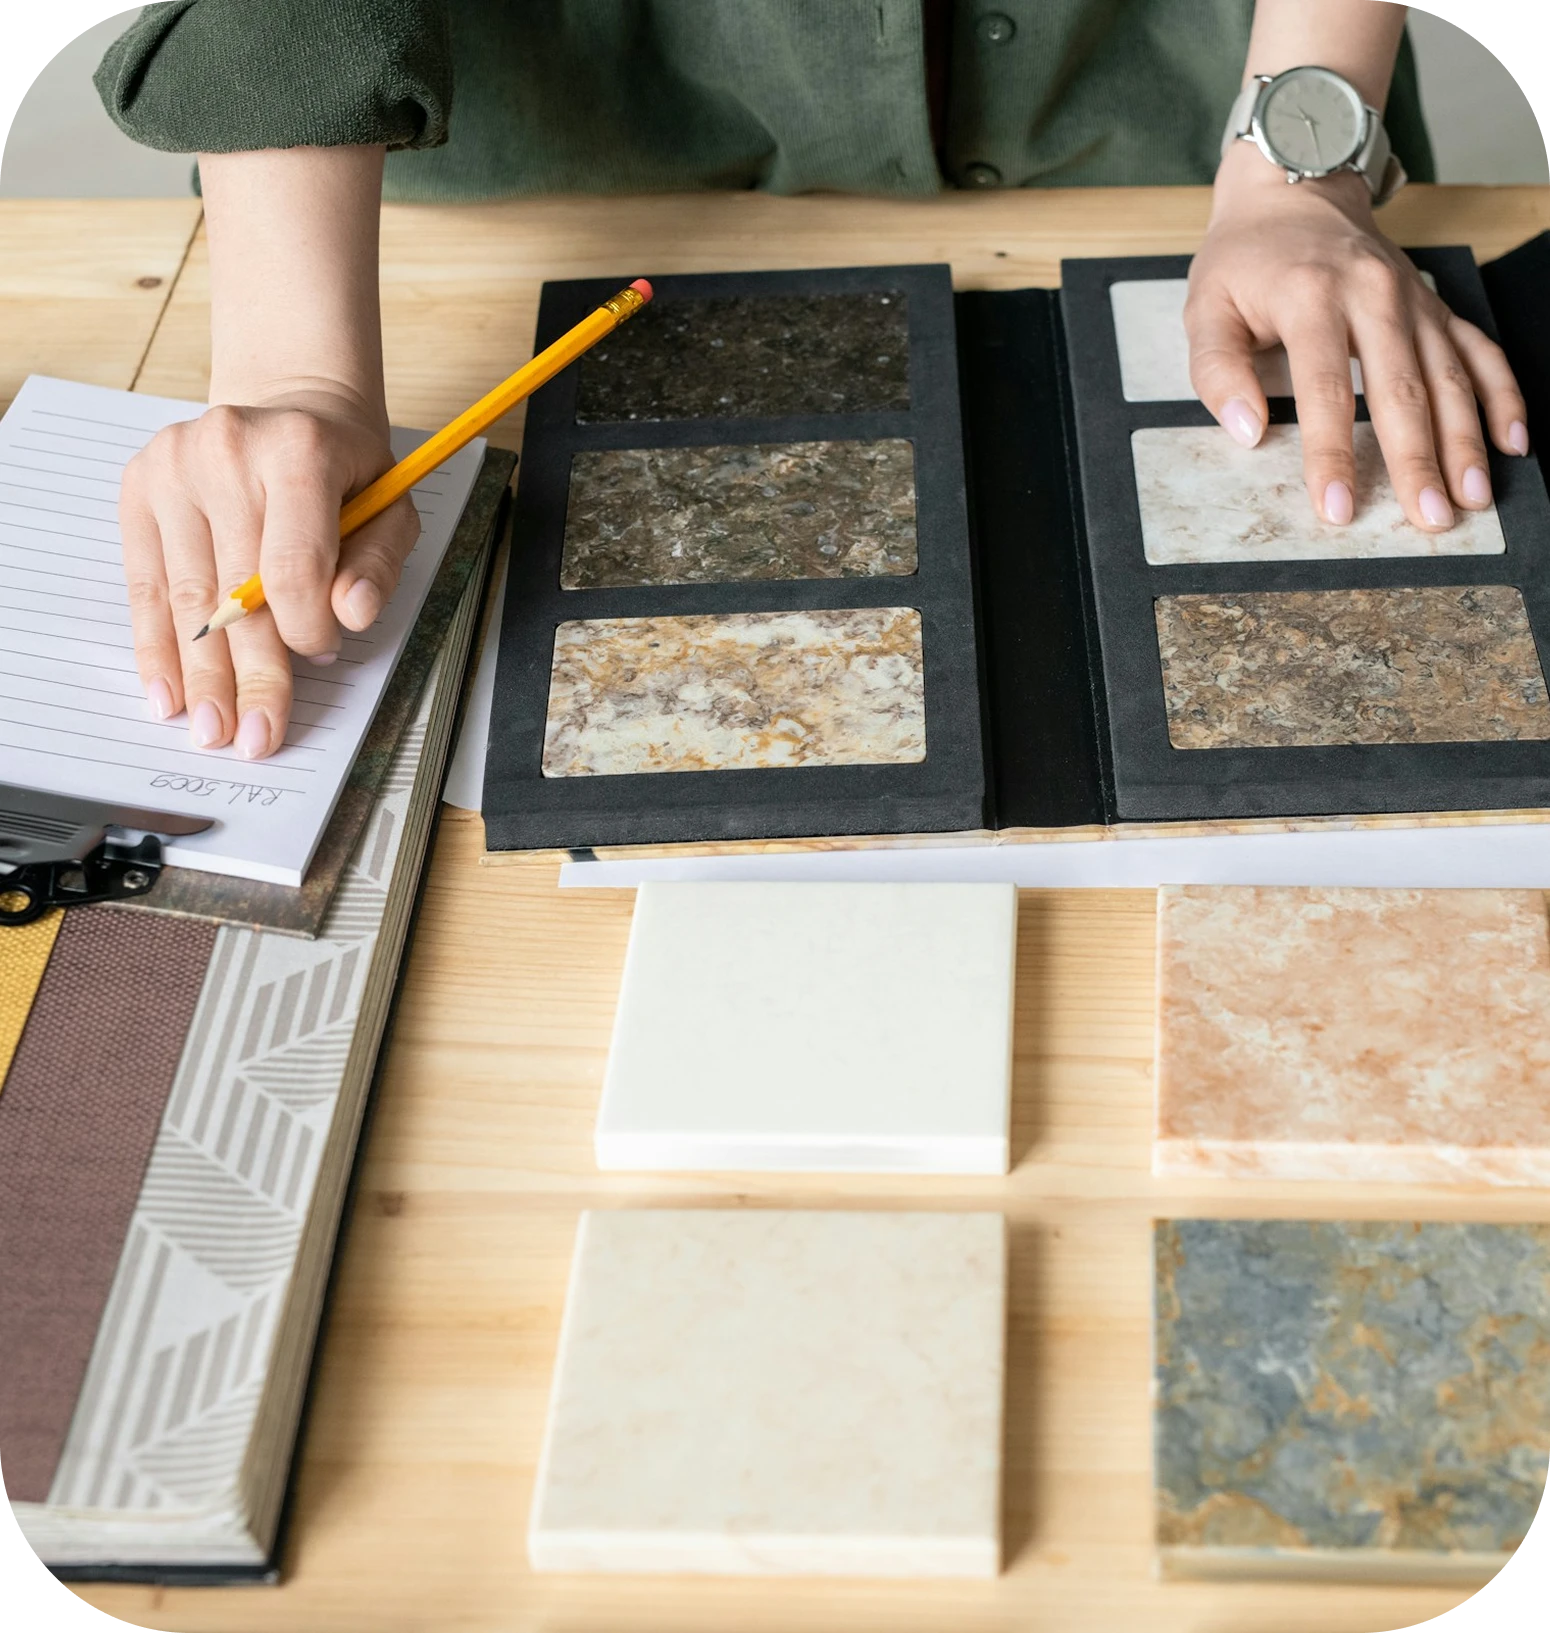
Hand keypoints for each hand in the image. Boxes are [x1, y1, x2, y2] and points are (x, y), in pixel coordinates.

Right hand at [119, 387, 418, 759]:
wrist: (289, 411)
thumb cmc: (346, 472)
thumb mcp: (390, 508)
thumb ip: (377, 565)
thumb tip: (351, 616)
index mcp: (298, 450)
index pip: (293, 565)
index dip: (304, 628)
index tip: (320, 659)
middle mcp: (226, 450)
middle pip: (236, 590)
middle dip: (249, 674)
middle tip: (254, 736)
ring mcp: (173, 467)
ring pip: (187, 595)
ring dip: (200, 674)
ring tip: (211, 728)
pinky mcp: (139, 487)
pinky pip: (146, 583)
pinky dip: (157, 644)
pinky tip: (168, 690)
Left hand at [1186, 143, 1528, 530]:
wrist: (1295, 189)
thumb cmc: (1244, 261)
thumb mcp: (1206, 308)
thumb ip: (1217, 370)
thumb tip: (1247, 431)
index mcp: (1312, 297)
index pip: (1325, 391)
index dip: (1332, 455)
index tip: (1339, 508)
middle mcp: (1373, 296)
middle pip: (1402, 390)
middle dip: (1418, 460)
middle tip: (1430, 518)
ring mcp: (1412, 299)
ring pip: (1449, 376)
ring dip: (1465, 440)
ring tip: (1473, 497)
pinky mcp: (1435, 304)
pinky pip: (1478, 350)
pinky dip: (1501, 394)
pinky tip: (1513, 442)